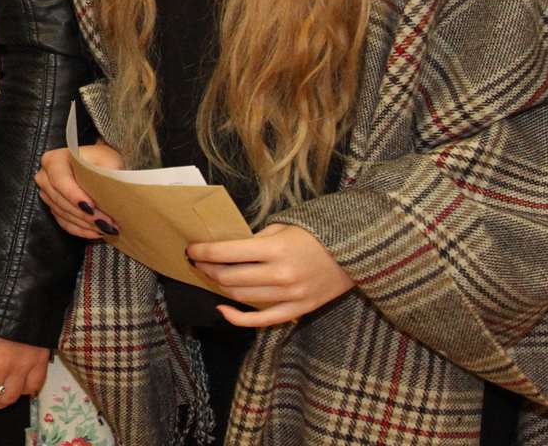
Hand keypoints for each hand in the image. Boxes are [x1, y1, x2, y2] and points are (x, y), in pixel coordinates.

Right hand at [34, 144, 121, 239]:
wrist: (96, 164)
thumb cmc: (100, 160)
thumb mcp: (106, 159)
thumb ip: (106, 172)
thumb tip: (113, 192)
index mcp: (54, 160)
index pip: (60, 180)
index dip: (74, 196)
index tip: (91, 208)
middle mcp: (46, 177)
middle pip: (61, 201)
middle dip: (85, 214)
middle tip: (106, 222)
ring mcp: (48, 194)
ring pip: (64, 214)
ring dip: (86, 224)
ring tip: (106, 227)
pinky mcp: (54, 208)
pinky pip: (65, 223)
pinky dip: (82, 230)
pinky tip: (97, 231)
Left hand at [187, 223, 352, 327]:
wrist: (358, 254)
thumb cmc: (318, 234)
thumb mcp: (285, 226)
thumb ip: (256, 239)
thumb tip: (226, 249)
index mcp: (276, 249)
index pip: (226, 253)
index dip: (202, 251)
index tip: (190, 249)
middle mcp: (280, 275)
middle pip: (229, 277)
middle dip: (206, 268)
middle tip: (196, 261)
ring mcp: (290, 296)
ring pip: (240, 297)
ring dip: (219, 287)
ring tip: (209, 276)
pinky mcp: (298, 310)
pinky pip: (261, 321)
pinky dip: (237, 318)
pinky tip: (222, 309)